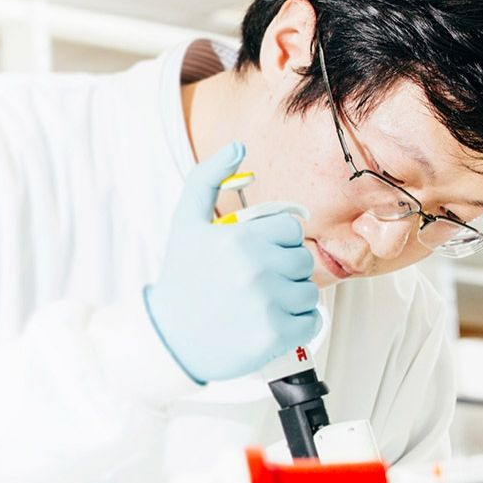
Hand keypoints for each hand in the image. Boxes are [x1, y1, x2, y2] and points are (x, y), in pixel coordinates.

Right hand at [145, 142, 321, 383]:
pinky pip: (312, 321)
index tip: (253, 255)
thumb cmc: (182, 277)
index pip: (290, 230)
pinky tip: (268, 323)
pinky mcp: (275, 336)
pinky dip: (297, 325)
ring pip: (310, 291)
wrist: (170, 337)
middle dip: (283, 269)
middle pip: (303, 260)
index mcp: (240, 239)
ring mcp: (267, 304)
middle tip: (253, 282)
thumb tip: (238, 145)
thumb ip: (208, 178)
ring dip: (290, 297)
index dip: (274, 242)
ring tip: (258, 304)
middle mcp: (256, 269)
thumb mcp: (186, 221)